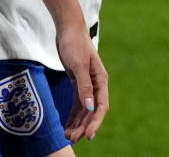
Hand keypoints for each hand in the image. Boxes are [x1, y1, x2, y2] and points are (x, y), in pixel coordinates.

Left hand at [57, 27, 108, 143]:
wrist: (68, 30)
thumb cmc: (75, 44)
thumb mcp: (79, 65)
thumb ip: (84, 86)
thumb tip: (90, 107)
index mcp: (101, 80)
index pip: (101, 106)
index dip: (95, 122)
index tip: (88, 135)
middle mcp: (96, 85)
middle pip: (92, 111)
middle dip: (84, 126)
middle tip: (73, 139)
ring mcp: (86, 84)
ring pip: (84, 109)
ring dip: (78, 123)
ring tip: (69, 136)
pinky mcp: (77, 83)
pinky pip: (77, 103)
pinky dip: (73, 114)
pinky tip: (68, 125)